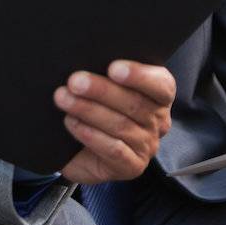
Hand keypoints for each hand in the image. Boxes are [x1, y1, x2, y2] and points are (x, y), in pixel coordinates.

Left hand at [55, 61, 174, 184]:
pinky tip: (72, 123)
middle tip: (75, 81)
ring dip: (88, 110)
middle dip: (102, 90)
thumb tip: (88, 57)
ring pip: (121, 125)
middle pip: (135, 103)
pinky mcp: (132, 166)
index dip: (139, 76)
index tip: (113, 68)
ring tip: (63, 98)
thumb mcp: (105, 87)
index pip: (161, 85)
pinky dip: (90, 135)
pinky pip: (113, 150)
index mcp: (159, 96)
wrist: (83, 149)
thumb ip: (106, 74)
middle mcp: (158, 121)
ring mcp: (147, 146)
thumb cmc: (97, 107)